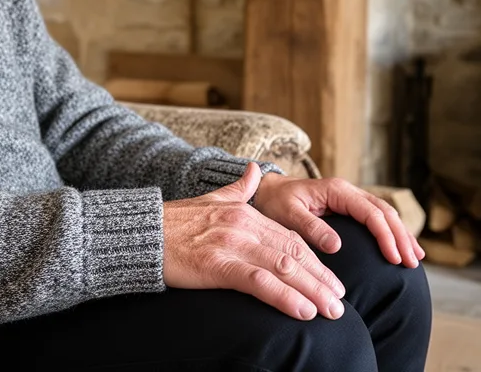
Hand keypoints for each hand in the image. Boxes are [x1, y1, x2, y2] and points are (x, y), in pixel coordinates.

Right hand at [162, 163, 345, 320]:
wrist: (139, 233)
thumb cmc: (171, 223)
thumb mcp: (209, 197)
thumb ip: (237, 187)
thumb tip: (255, 170)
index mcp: (244, 212)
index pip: (290, 238)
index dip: (314, 260)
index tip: (331, 279)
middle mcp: (244, 225)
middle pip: (294, 253)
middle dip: (321, 279)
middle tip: (340, 301)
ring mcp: (232, 244)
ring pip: (284, 268)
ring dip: (313, 291)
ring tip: (332, 310)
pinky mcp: (218, 265)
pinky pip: (260, 283)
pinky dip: (285, 297)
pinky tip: (303, 311)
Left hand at [253, 174, 424, 267]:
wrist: (265, 191)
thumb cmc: (273, 202)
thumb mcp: (288, 214)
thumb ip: (311, 227)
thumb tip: (337, 246)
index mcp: (337, 191)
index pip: (371, 213)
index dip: (386, 236)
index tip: (394, 258)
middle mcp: (347, 192)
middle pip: (384, 212)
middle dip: (401, 237)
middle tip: (412, 262)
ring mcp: (349, 199)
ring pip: (384, 214)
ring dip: (401, 234)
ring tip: (415, 257)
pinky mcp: (347, 208)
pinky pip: (375, 218)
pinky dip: (390, 232)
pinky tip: (399, 247)